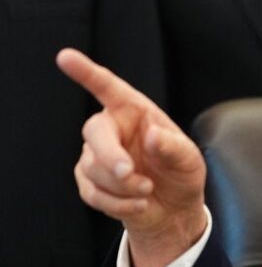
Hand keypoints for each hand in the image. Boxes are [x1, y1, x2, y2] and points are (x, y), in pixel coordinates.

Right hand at [58, 48, 206, 266]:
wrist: (174, 209)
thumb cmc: (180, 173)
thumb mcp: (189, 159)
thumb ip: (174, 147)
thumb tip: (152, 135)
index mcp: (135, 112)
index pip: (108, 88)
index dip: (87, 73)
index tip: (66, 57)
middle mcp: (112, 128)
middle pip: (94, 132)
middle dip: (111, 156)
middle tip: (130, 173)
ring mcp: (95, 155)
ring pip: (93, 168)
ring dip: (124, 186)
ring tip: (148, 190)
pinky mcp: (88, 181)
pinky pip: (92, 193)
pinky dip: (118, 204)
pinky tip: (139, 204)